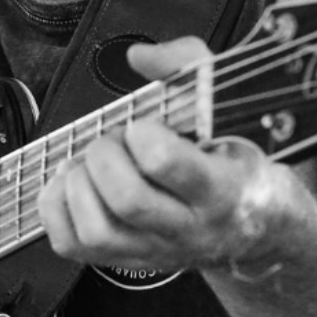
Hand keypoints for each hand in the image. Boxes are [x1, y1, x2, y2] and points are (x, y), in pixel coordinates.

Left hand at [37, 37, 304, 273]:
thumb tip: (139, 56)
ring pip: (96, 231)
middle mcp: (186, 227)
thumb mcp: (227, 107)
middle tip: (115, 141)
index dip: (142, 134)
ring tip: (92, 165)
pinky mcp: (125, 260)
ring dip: (79, 185)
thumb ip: (186, 66)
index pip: (166, 163)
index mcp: (219, 186)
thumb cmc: (236, 161)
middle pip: (127, 199)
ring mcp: (153, 250)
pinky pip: (71, 245)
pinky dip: (57, 208)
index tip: (144, 125)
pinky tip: (74, 183)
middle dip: (105, 155)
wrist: (259, 226)